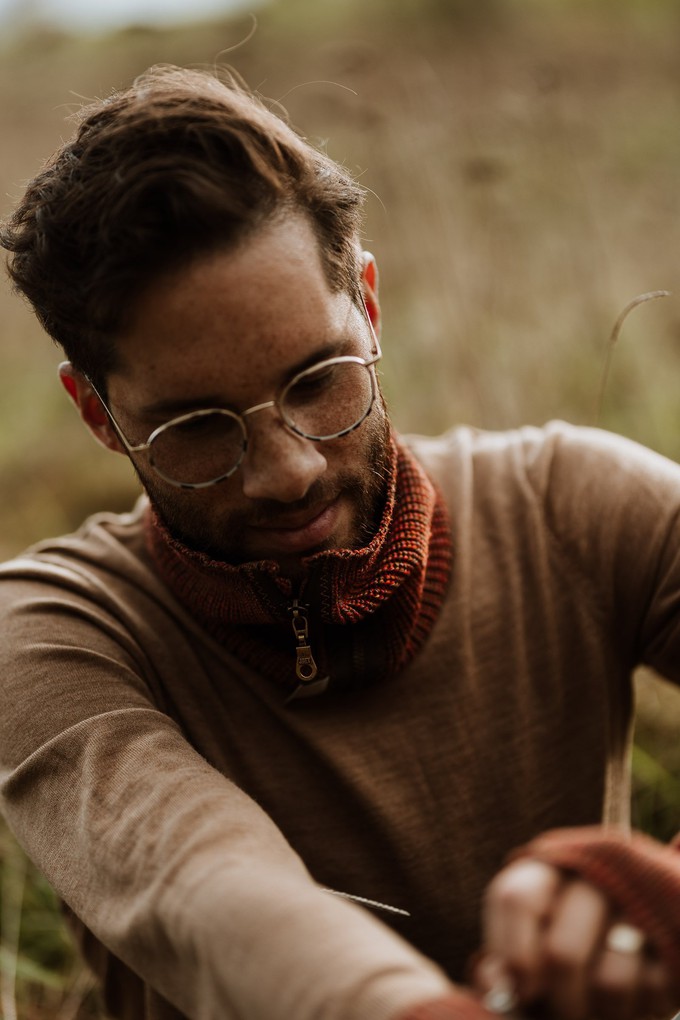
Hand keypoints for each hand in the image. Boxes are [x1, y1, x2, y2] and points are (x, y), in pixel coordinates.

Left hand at [472, 858, 676, 1019]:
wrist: (649, 921)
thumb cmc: (568, 934)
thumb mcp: (531, 938)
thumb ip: (507, 962)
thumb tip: (496, 987)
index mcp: (546, 868)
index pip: (517, 899)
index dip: (513, 954)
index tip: (520, 993)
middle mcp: (593, 873)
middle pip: (562, 954)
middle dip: (559, 1004)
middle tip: (560, 1016)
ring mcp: (639, 900)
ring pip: (608, 982)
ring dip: (598, 1014)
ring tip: (594, 1010)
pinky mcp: (673, 932)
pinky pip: (650, 989)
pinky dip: (635, 1009)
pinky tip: (631, 996)